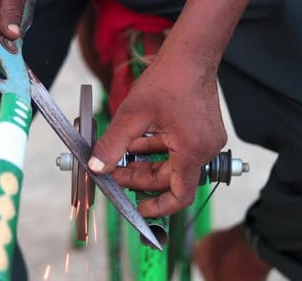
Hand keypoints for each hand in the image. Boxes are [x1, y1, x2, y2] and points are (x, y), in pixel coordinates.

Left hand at [88, 55, 226, 217]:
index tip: (139, 208)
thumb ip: (113, 145)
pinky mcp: (202, 131)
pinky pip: (177, 150)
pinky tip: (136, 143)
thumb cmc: (168, 80)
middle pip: (170, 178)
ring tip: (121, 157)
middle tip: (115, 172)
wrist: (191, 54)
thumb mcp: (133, 115)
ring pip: (171, 164)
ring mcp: (205, 140)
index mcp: (192, 151)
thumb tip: (96, 167)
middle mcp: (204, 150)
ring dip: (146, 163)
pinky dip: (156, 149)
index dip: (159, 207)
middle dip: (140, 177)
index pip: (180, 195)